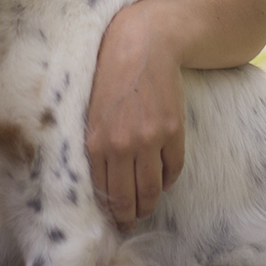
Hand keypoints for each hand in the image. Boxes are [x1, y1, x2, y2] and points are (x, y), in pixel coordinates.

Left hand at [86, 0, 185, 231]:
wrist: (142, 45)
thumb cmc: (110, 74)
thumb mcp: (92, 110)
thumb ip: (96, 143)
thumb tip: (103, 177)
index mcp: (97, 141)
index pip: (106, 192)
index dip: (112, 211)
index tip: (115, 218)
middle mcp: (123, 146)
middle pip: (130, 197)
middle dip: (130, 215)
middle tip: (131, 220)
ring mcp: (150, 140)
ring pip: (153, 189)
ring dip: (150, 203)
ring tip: (147, 207)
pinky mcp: (173, 132)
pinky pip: (173, 169)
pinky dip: (168, 179)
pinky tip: (163, 179)